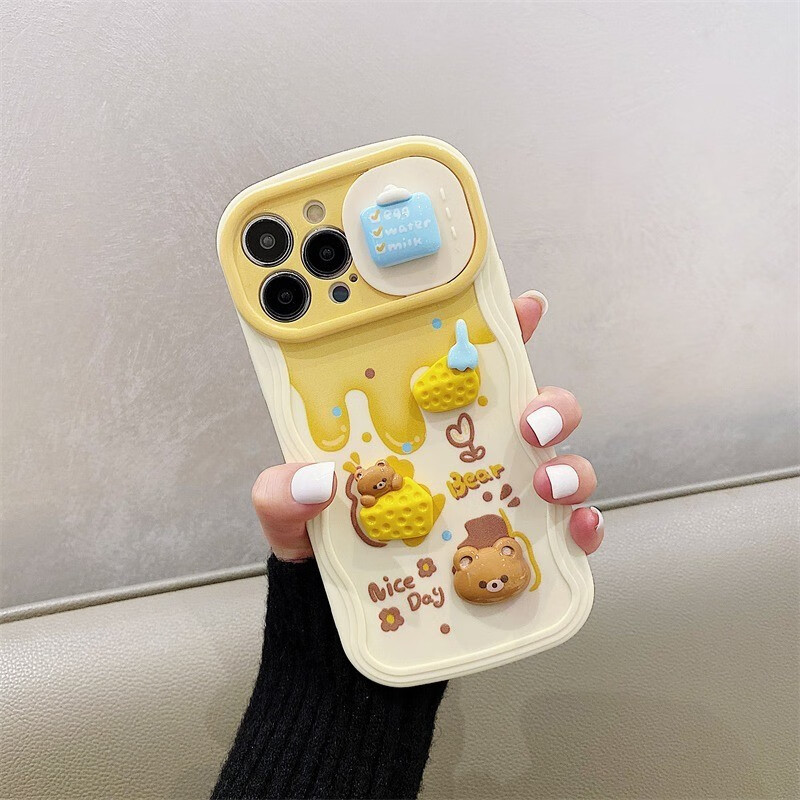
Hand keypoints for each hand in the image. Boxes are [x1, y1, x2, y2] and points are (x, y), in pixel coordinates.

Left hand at [252, 291, 603, 560]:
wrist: (336, 608)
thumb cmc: (322, 541)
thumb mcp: (287, 509)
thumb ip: (282, 492)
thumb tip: (314, 480)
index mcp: (424, 424)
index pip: (468, 368)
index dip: (504, 331)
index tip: (524, 306)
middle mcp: (471, 452)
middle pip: (534, 408)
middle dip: (549, 404)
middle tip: (530, 420)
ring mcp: (499, 496)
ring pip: (560, 462)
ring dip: (569, 464)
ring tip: (546, 482)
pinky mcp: (516, 544)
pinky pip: (565, 529)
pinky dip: (582, 527)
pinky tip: (574, 532)